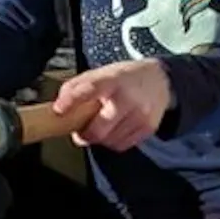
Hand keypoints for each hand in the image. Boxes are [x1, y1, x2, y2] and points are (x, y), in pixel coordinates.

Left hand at [55, 60, 173, 151]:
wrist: (161, 80)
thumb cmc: (126, 77)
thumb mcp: (103, 72)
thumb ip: (80, 85)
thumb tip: (58, 106)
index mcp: (113, 79)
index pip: (89, 88)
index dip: (71, 100)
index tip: (59, 109)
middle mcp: (127, 97)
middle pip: (98, 129)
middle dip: (85, 134)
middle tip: (81, 131)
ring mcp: (139, 114)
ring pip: (108, 140)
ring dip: (100, 138)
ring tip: (104, 124)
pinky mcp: (147, 128)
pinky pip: (121, 145)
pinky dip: (114, 141)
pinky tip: (117, 128)